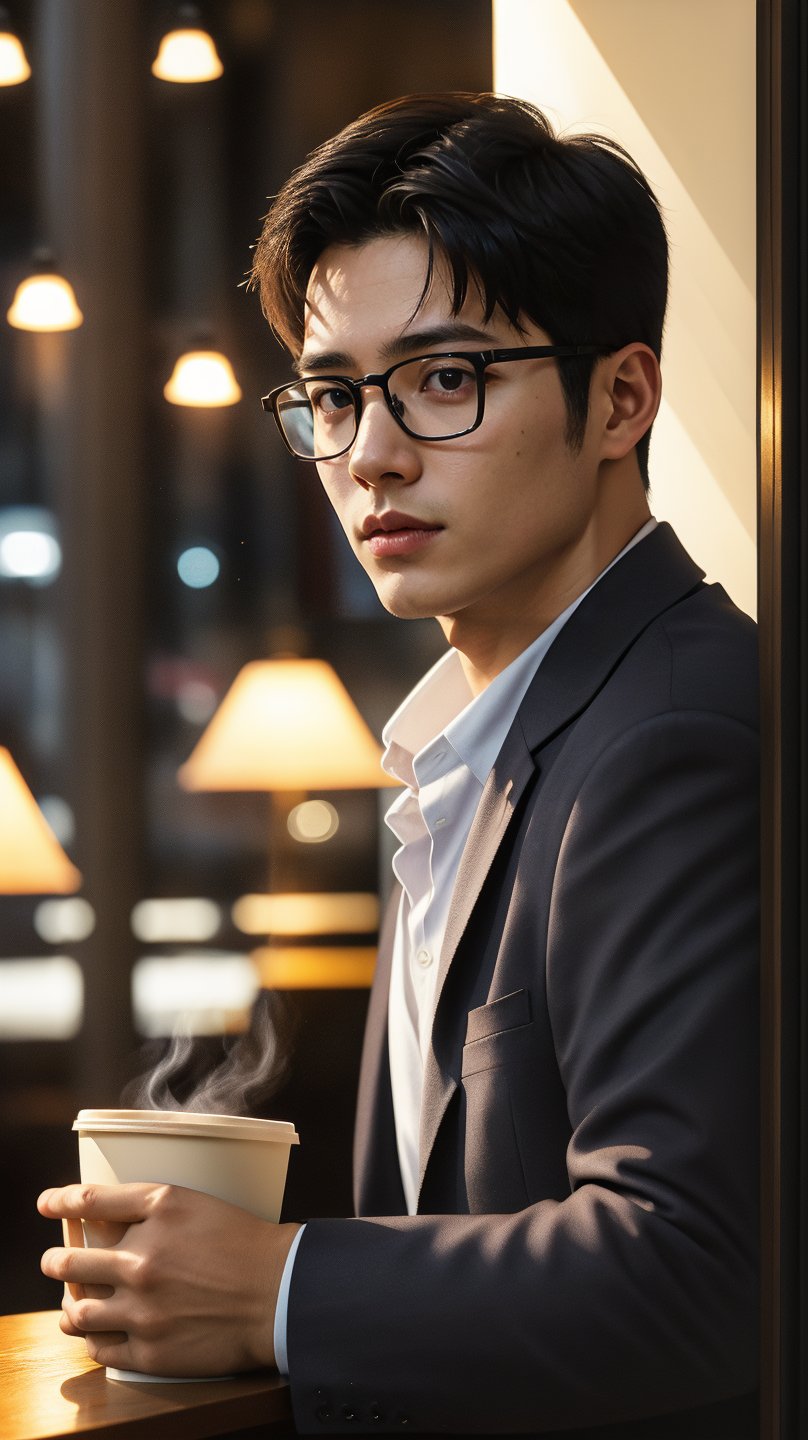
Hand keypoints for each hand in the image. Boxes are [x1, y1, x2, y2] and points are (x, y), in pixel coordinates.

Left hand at [38, 1182, 300, 1376]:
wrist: (281, 1294)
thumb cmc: (247, 1244)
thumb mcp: (198, 1204)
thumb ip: (151, 1208)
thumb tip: (105, 1215)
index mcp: (159, 1210)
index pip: (88, 1201)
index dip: (59, 1201)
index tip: (46, 1204)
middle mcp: (143, 1257)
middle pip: (70, 1260)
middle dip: (55, 1260)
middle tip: (54, 1261)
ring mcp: (142, 1308)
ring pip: (77, 1311)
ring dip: (68, 1305)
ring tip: (71, 1303)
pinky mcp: (149, 1351)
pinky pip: (100, 1348)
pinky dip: (94, 1339)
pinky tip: (97, 1333)